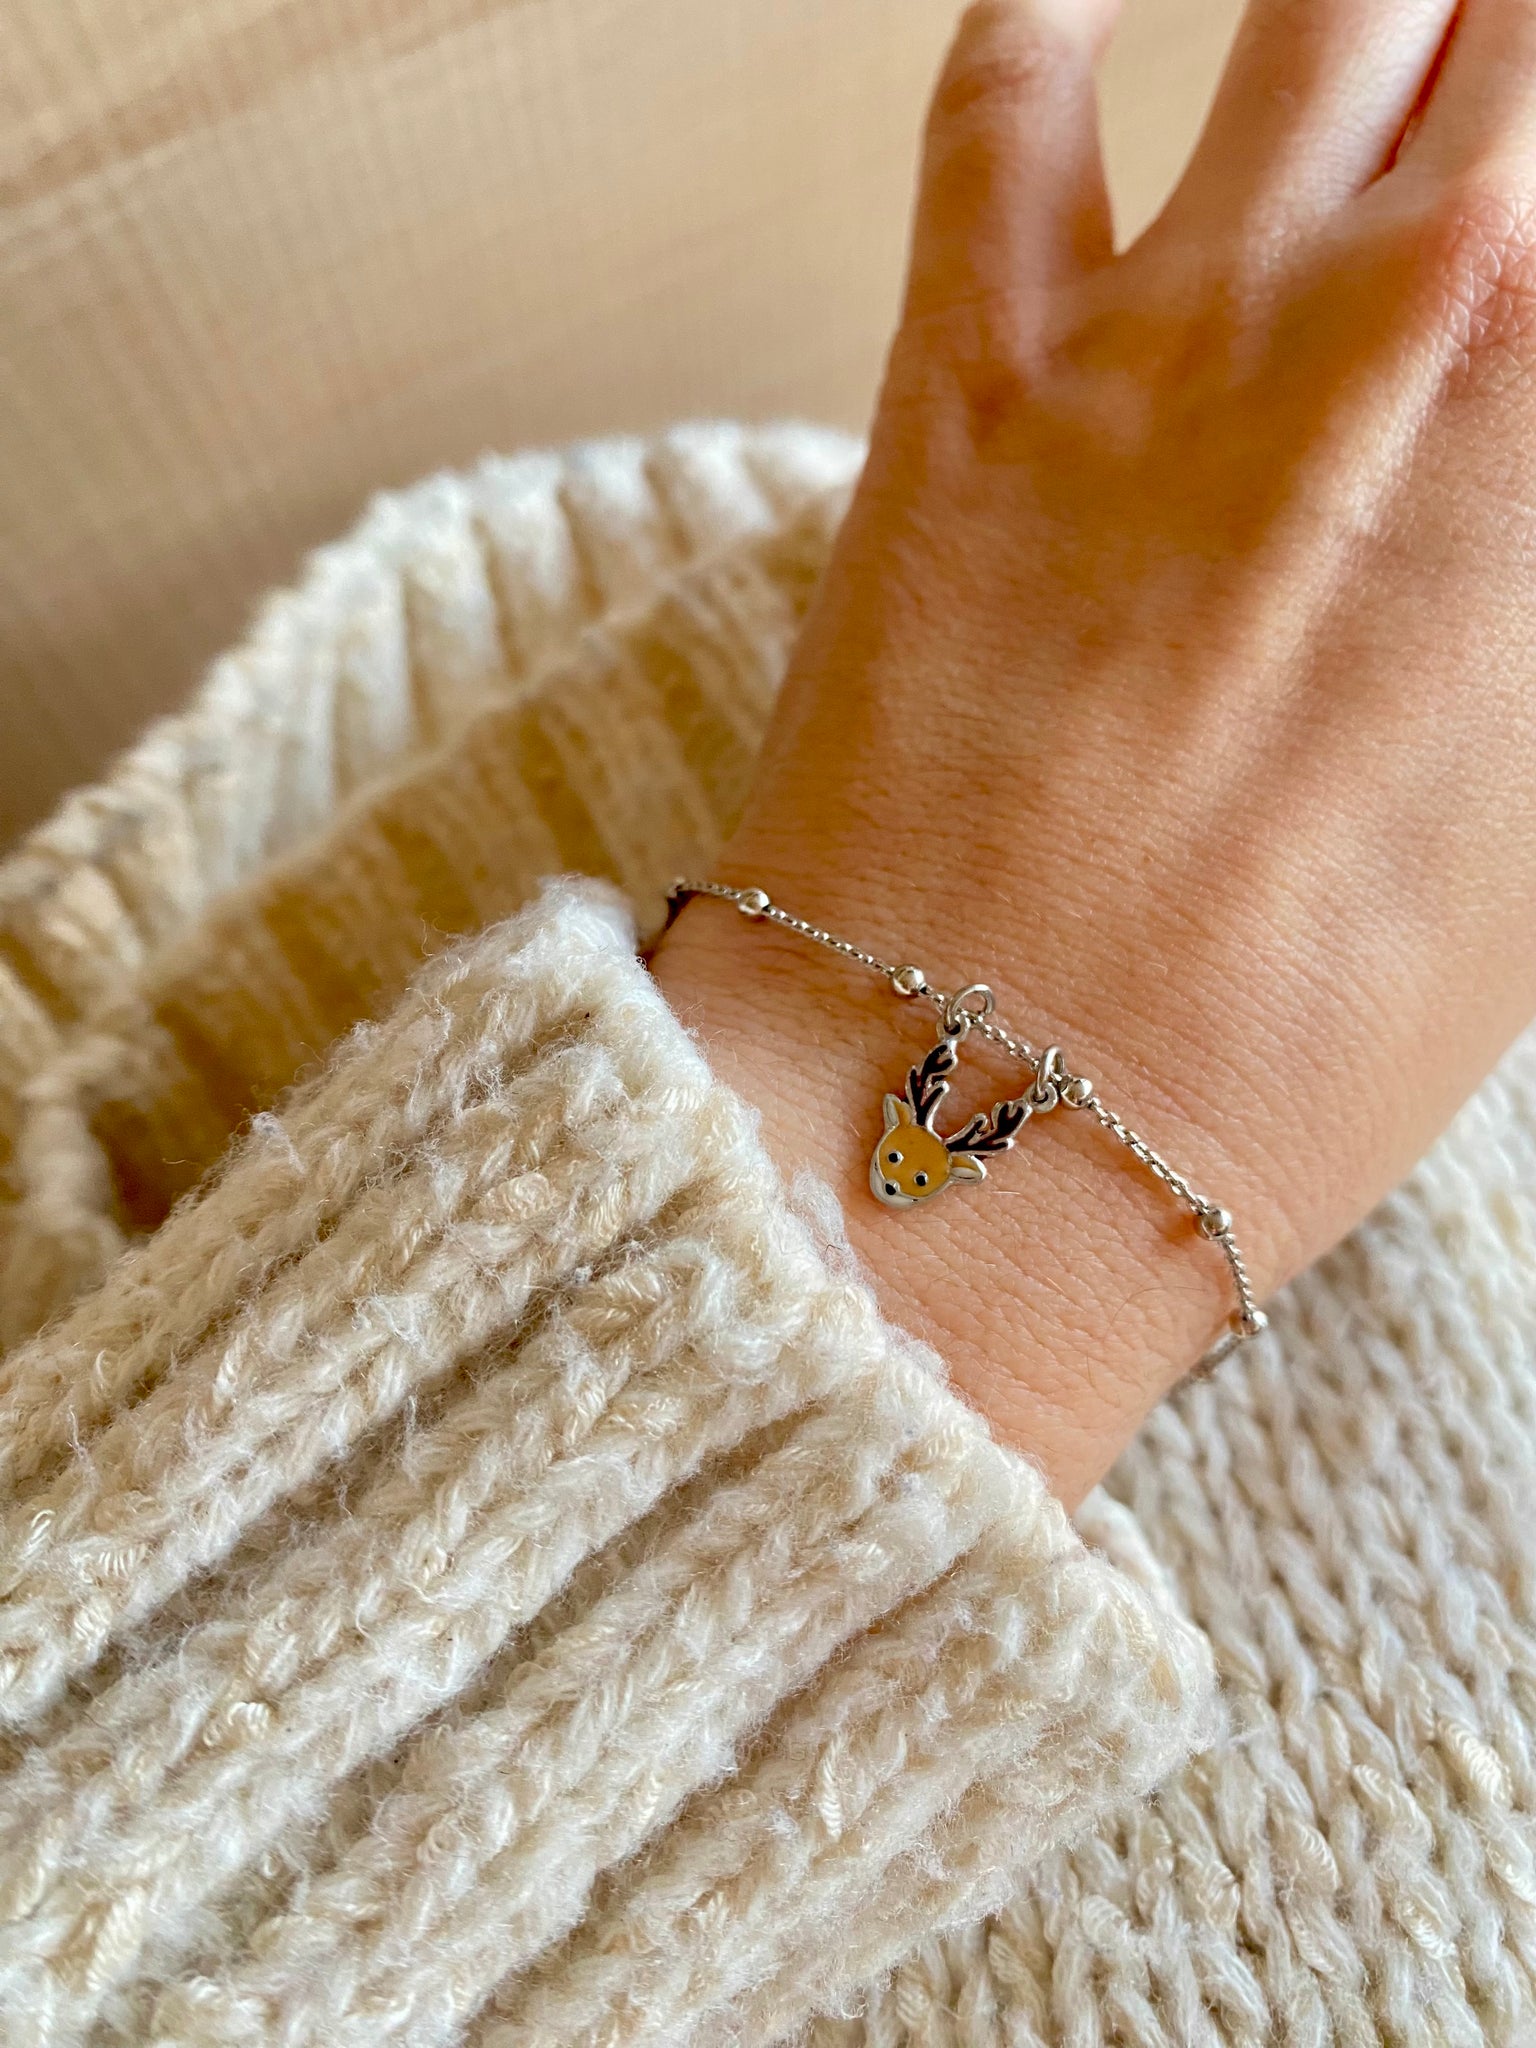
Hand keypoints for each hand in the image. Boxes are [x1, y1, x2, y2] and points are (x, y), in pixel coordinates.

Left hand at [654, 0, 1535, 1501]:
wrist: (997, 1117)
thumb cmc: (1299, 1035)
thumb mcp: (1531, 826)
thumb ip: (1531, 580)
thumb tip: (1505, 515)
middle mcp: (1417, 315)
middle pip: (1521, 26)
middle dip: (1520, 71)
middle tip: (1497, 149)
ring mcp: (1179, 320)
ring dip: (1378, 13)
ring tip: (1386, 68)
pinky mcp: (969, 365)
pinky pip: (1010, 83)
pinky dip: (1058, 21)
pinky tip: (1097, 17)